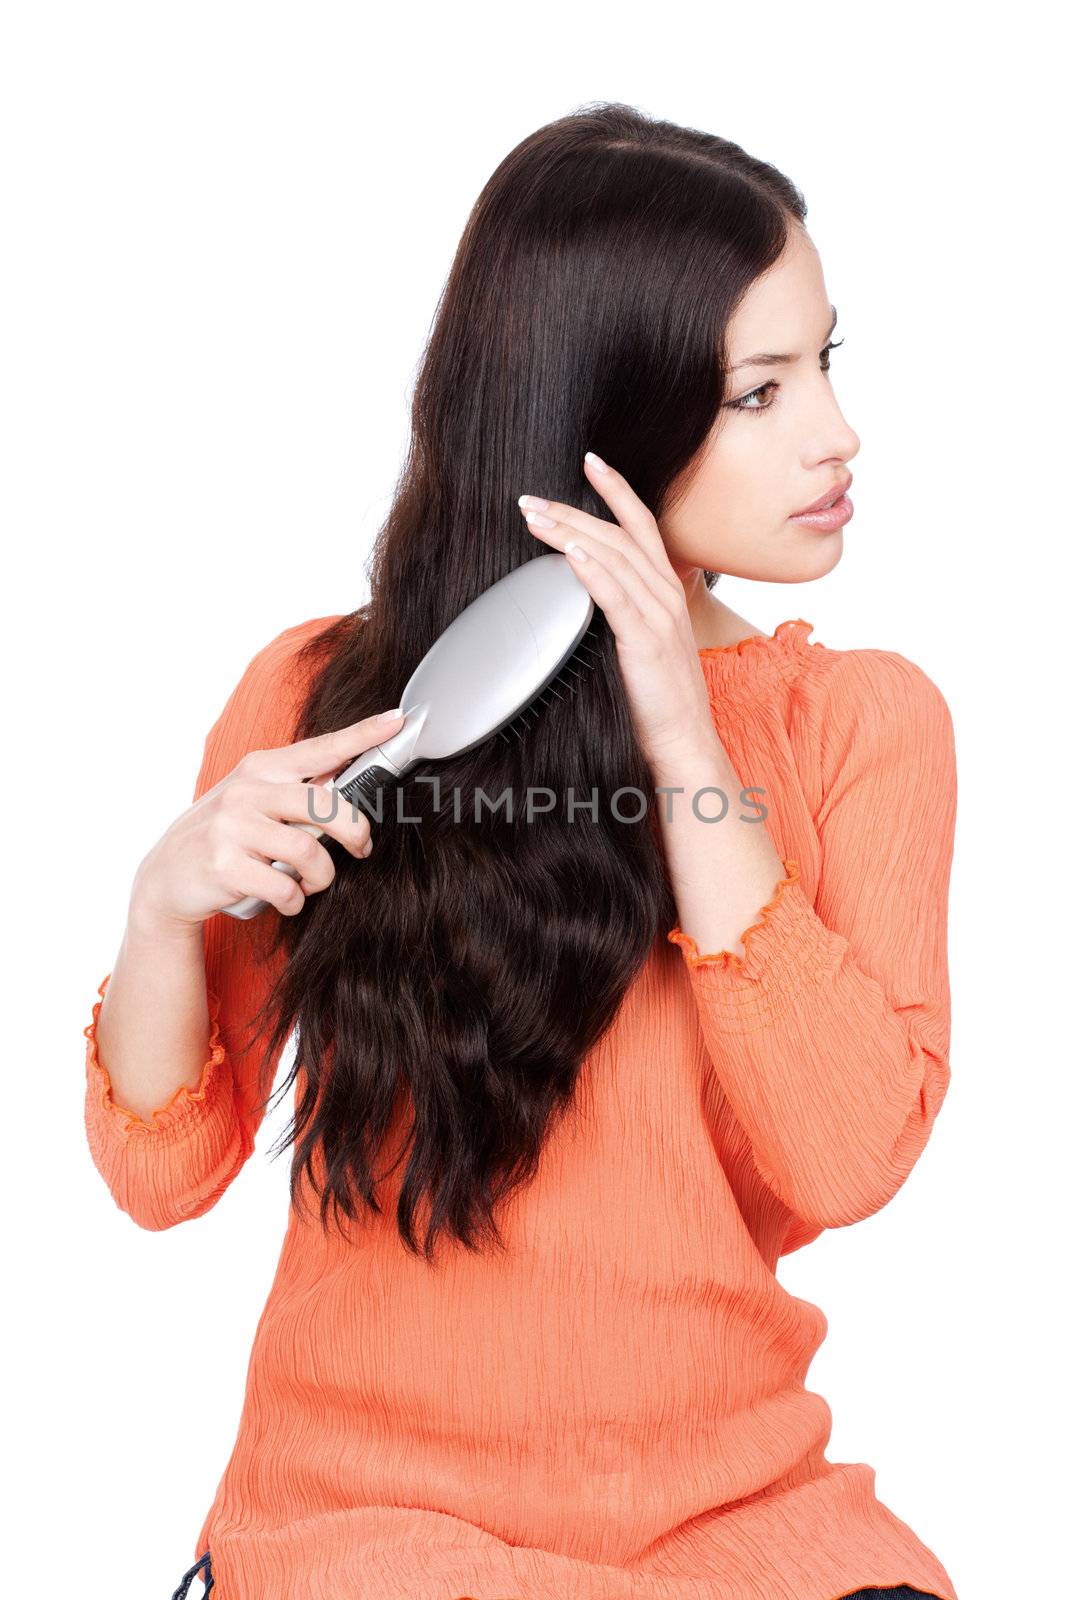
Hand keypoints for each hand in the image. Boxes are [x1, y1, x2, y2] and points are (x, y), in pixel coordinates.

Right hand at [130, 709, 405, 927]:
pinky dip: (294, 899)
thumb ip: (295, 790)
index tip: (396, 721)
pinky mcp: (224, 865)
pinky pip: (284, 887)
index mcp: (261, 768)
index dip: (362, 735)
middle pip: (326, 804)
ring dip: (320, 877)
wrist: (166, 875)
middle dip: (356, 833)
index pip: (321, 748)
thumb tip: (350, 781)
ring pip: (309, 852)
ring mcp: (232, 827)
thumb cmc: (224, 835)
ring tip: (311, 882)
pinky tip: (285, 897)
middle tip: (360, 849)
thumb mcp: (254, 800)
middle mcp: (247, 791)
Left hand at [519, 452, 717, 771]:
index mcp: (665, 592)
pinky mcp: (645, 642)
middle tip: (531, 497)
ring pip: (613, 557)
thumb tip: (590, 590)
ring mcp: (658, 617)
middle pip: (618, 534)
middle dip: (574, 509)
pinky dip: (592, 569)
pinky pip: (616, 597)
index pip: (642, 526)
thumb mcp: (646, 643)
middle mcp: (665, 596)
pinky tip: (568, 552)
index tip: (591, 462)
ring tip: (534, 516)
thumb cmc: (660, 700)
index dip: (617, 490)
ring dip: (571, 530)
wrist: (684, 742)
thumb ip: (626, 611)